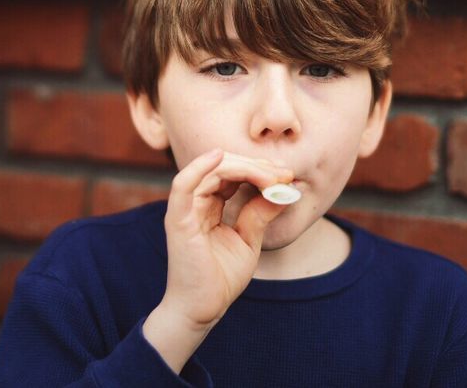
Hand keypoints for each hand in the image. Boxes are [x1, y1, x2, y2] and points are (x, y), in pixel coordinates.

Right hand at [142, 149, 291, 371]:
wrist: (203, 309)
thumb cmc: (221, 279)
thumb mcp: (249, 240)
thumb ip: (260, 214)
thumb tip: (282, 190)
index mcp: (209, 206)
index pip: (232, 175)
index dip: (259, 170)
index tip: (287, 175)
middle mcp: (195, 203)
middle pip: (223, 168)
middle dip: (256, 166)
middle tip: (284, 173)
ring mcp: (185, 209)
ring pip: (211, 171)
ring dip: (244, 168)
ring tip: (271, 176)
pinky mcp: (179, 220)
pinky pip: (184, 185)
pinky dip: (200, 166)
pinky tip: (221, 156)